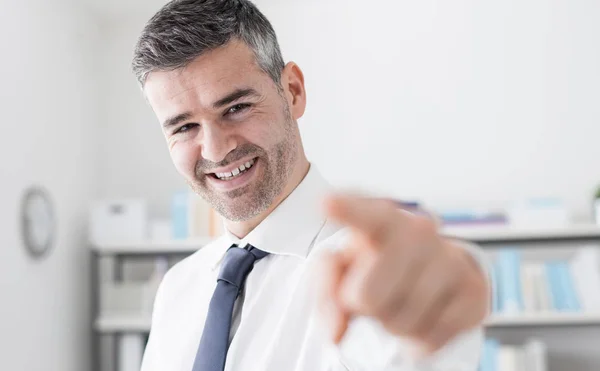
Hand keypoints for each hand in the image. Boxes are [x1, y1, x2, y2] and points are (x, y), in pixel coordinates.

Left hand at [319, 194, 489, 354]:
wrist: (429, 268)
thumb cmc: (374, 264)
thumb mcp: (342, 268)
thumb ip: (325, 291)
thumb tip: (335, 334)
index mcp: (380, 218)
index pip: (365, 215)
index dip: (348, 210)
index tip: (327, 202)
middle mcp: (418, 231)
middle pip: (367, 298)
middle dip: (363, 307)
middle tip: (372, 294)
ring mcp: (450, 259)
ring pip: (399, 323)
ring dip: (392, 325)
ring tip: (400, 301)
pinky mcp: (474, 291)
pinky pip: (429, 338)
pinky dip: (419, 339)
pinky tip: (424, 315)